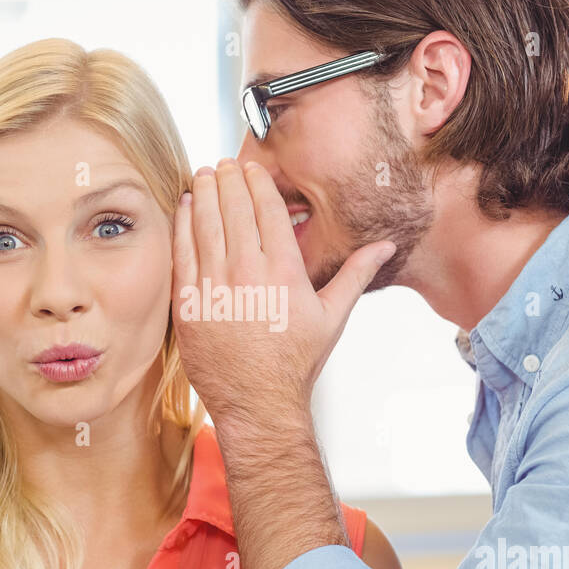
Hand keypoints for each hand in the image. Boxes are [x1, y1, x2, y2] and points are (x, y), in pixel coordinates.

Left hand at [171, 158, 395, 426]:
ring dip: (202, 194)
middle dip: (227, 180)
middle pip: (234, 209)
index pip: (267, 210)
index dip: (257, 183)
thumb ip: (356, 274)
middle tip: (223, 165)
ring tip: (202, 176)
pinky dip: (182, 225)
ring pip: (205, 224)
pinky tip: (184, 208)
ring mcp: (215, 286)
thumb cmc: (295, 364)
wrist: (258, 403)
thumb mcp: (332, 317)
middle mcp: (248, 273)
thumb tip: (385, 247)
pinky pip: (182, 252)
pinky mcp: (189, 302)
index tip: (251, 169)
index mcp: (284, 271)